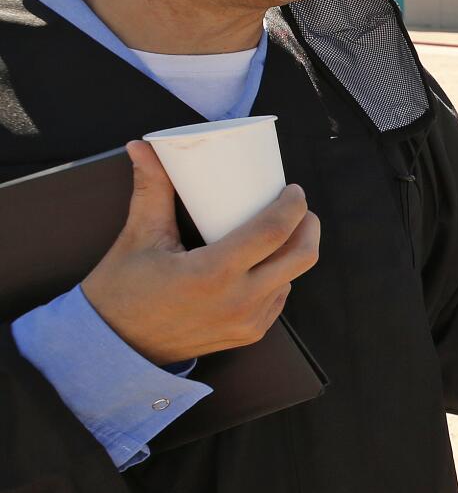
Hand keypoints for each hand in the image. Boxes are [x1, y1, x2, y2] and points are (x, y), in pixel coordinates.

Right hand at [80, 141, 319, 365]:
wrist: (114, 346)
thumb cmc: (122, 290)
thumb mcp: (138, 237)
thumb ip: (150, 189)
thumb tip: (143, 146)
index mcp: (214, 273)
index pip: (273, 233)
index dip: (291, 206)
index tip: (293, 189)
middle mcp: (239, 300)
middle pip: (301, 258)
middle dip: (307, 227)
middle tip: (298, 208)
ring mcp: (247, 322)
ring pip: (292, 279)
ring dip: (293, 253)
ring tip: (280, 232)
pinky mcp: (248, 335)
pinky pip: (278, 300)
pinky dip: (279, 278)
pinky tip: (267, 264)